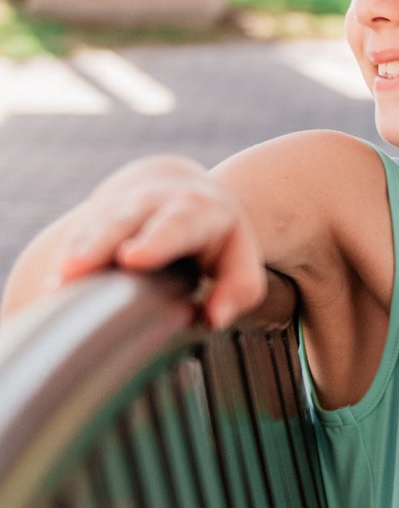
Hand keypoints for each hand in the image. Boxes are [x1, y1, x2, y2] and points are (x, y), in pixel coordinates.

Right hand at [43, 157, 267, 329]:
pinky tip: (50, 289)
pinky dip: (61, 262)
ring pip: (92, 228)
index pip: (176, 223)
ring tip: (55, 287)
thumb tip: (215, 318)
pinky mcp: (93, 221)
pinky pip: (74, 239)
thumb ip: (238, 288)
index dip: (155, 240)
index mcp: (195, 210)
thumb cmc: (215, 237)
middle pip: (122, 221)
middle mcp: (151, 203)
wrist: (178, 189)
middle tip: (74, 270)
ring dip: (73, 256)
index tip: (132, 258)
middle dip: (98, 244)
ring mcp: (117, 208)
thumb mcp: (239, 256)